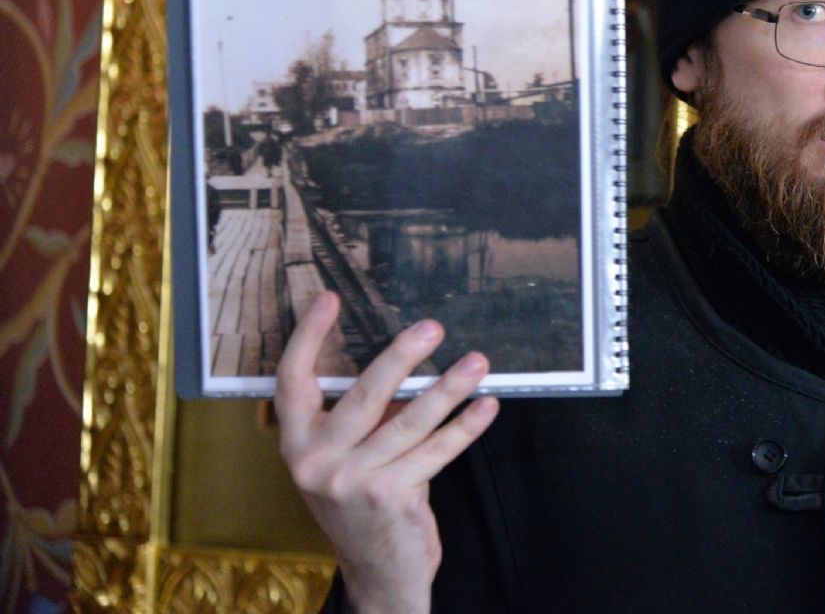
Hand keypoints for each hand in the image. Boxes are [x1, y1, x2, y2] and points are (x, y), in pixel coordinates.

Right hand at [276, 291, 499, 613]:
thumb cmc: (365, 500)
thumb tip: (405, 356)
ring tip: (477, 362)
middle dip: (401, 356)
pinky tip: (486, 407)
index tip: (328, 299)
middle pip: (362, 394)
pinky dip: (465, 427)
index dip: (307, 337)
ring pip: (408, 421)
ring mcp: (350, 482)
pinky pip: (437, 451)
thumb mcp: (348, 457)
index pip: (291, 381)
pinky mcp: (389, 497)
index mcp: (296, 443)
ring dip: (449, 388)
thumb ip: (366, 416)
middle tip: (432, 327)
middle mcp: (315, 462)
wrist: (377, 571)